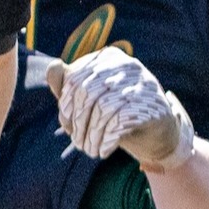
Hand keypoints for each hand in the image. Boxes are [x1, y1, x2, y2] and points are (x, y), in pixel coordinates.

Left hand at [50, 47, 190, 164]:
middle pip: (88, 93)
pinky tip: (105, 150)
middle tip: (78, 143)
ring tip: (90, 150)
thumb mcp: (88, 102)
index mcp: (109, 58)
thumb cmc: (116, 115)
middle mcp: (128, 65)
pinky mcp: (153, 105)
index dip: (66, 105)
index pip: (76, 79)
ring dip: (92, 135)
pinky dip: (108, 139)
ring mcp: (144, 83)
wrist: (155, 135)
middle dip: (78, 123)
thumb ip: (67, 86)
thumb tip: (52, 66)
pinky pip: (121, 120)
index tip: (67, 125)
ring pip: (104, 108)